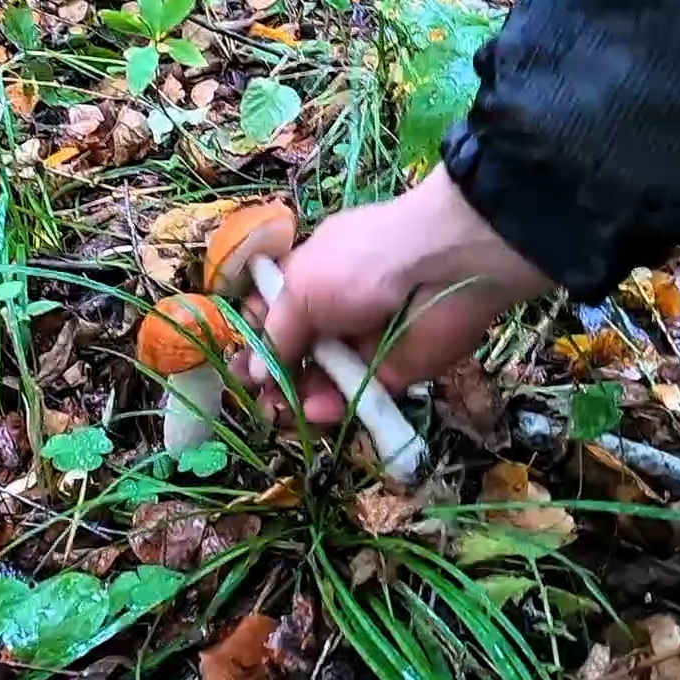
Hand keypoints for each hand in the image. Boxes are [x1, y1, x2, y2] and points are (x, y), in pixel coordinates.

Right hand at [240, 166, 552, 423]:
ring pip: (324, 379)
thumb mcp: (301, 289)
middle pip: (297, 351)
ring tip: (280, 414)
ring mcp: (364, 342)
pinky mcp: (393, 372)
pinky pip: (357, 395)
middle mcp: (335, 309)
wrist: (441, 268)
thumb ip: (275, 334)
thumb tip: (254, 373)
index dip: (255, 337)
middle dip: (274, 377)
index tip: (239, 366)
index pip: (275, 311)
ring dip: (299, 397)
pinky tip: (315, 410)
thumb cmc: (359, 265)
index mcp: (311, 275)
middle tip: (259, 400)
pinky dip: (335, 405)